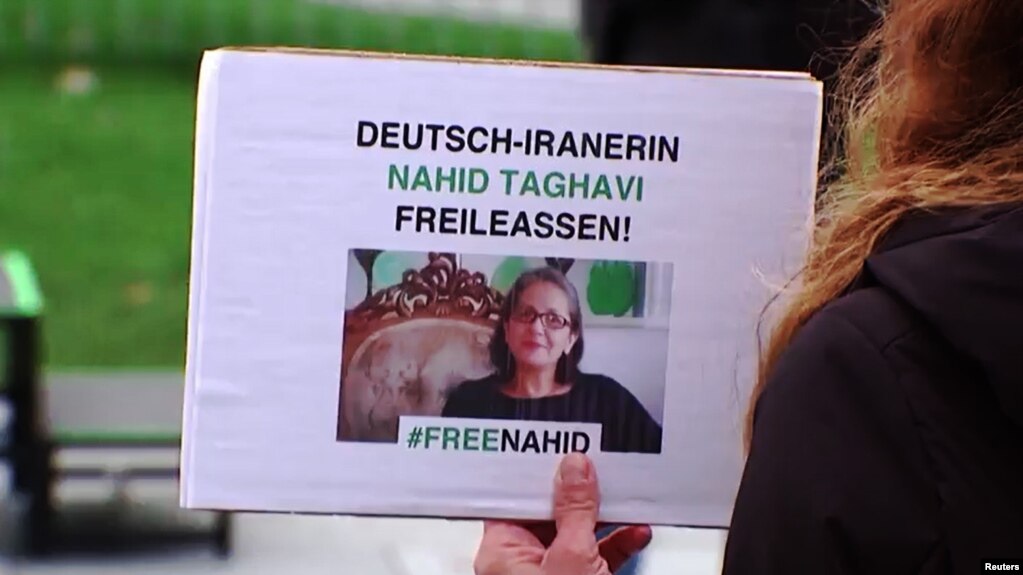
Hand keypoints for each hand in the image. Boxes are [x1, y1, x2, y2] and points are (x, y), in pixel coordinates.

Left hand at [474, 453, 652, 574]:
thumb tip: (573, 468)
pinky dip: (614, 545)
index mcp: (501, 553)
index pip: (513, 498)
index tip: (558, 447)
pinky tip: (635, 532)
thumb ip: (574, 511)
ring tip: (624, 494)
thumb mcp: (572, 558)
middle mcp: (519, 566)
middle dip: (577, 492)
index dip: (536, 472)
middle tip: (598, 464)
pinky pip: (592, 558)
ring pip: (574, 535)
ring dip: (602, 517)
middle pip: (546, 514)